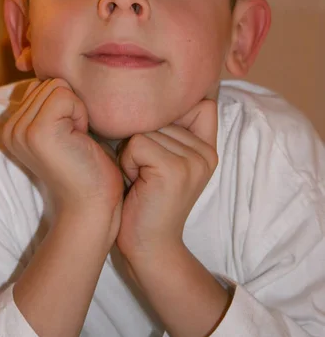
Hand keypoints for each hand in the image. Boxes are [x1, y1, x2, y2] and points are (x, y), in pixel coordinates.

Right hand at [2, 79, 124, 226]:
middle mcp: (10, 127)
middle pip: (49, 82)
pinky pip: (65, 96)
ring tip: (76, 139)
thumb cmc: (87, 165)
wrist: (91, 204)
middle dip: (71, 105)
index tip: (70, 134)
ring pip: (58, 86)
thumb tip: (54, 72)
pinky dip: (80, 114)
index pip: (42, 84)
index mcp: (12, 126)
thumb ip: (51, 103)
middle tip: (75, 138)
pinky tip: (79, 139)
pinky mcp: (37, 131)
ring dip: (76, 110)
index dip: (66, 104)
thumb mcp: (64, 127)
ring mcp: (21, 129)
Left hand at [116, 100, 217, 260]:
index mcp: (207, 148)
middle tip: (147, 173)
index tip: (160, 146)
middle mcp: (207, 152)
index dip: (172, 115)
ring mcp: (194, 160)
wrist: (149, 246)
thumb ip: (173, 130)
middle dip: (143, 140)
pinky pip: (137, 143)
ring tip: (143, 178)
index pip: (197, 104)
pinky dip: (128, 161)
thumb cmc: (147, 199)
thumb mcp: (166, 160)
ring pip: (146, 128)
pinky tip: (138, 183)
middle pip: (161, 115)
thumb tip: (158, 91)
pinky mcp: (174, 169)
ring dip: (133, 152)